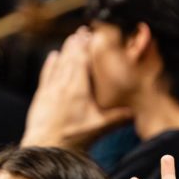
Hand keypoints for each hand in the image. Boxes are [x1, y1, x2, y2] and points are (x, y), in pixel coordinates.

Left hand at [21, 28, 132, 148]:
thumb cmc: (72, 139)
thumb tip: (136, 112)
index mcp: (77, 89)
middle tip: (83, 31)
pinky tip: (53, 55)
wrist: (44, 148)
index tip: (91, 34)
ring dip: (65, 50)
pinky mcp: (41, 97)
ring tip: (71, 39)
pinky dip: (50, 63)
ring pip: (58, 64)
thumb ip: (118, 119)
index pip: (82, 60)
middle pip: (70, 58)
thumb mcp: (99, 128)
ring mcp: (50, 90)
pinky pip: (46, 74)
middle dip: (77, 43)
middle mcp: (62, 85)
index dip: (86, 46)